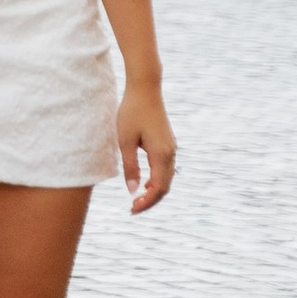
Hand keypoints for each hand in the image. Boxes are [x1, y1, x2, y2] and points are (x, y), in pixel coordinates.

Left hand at [118, 80, 175, 214]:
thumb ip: (130, 167)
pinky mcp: (168, 143)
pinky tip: (144, 183)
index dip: (146, 203)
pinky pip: (166, 169)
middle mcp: (170, 153)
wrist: (145, 88)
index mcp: (161, 154)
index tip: (131, 209)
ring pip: (167, 178)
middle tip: (132, 209)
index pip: (158, 188)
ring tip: (137, 200)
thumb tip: (132, 192)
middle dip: (150, 201)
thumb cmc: (132, 112)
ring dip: (154, 191)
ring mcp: (171, 147)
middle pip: (165, 187)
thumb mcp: (125, 141)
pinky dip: (157, 180)